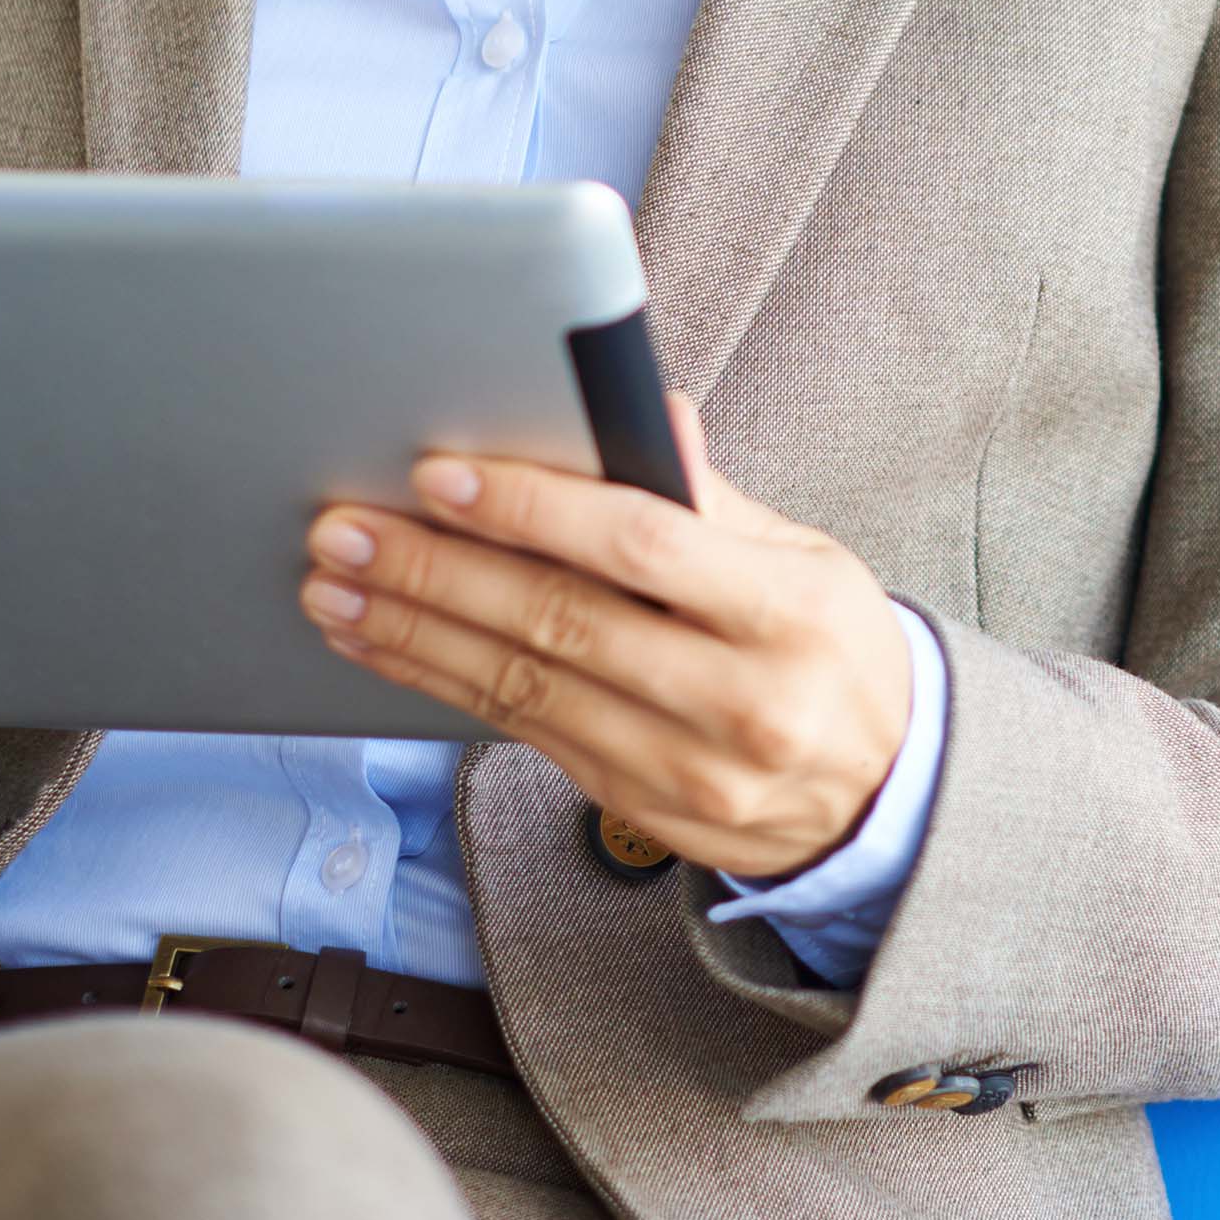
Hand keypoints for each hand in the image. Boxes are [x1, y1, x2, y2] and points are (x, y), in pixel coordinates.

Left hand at [306, 401, 912, 881]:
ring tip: (334, 584)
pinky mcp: (634, 807)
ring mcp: (682, 767)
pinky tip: (384, 645)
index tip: (441, 473)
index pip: (641, 548)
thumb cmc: (830, 647)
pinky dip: (439, 684)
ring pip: (522, 688)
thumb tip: (648, 412)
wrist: (885, 792)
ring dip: (413, 632)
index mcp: (787, 611)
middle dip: (437, 571)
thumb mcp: (806, 559)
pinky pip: (519, 734)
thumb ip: (711, 496)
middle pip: (560, 623)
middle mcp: (736, 698)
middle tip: (345, 528)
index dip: (534, 509)